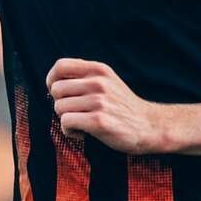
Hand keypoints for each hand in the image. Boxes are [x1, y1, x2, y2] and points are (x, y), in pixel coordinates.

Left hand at [47, 58, 168, 154]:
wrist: (149, 126)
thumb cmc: (121, 106)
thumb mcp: (107, 82)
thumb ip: (84, 77)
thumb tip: (53, 82)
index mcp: (99, 70)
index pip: (61, 65)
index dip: (52, 80)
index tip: (58, 93)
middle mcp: (98, 82)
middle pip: (56, 89)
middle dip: (61, 104)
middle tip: (77, 113)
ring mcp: (99, 101)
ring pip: (59, 107)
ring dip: (66, 120)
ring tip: (83, 124)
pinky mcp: (98, 121)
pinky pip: (66, 122)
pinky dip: (70, 132)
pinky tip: (83, 134)